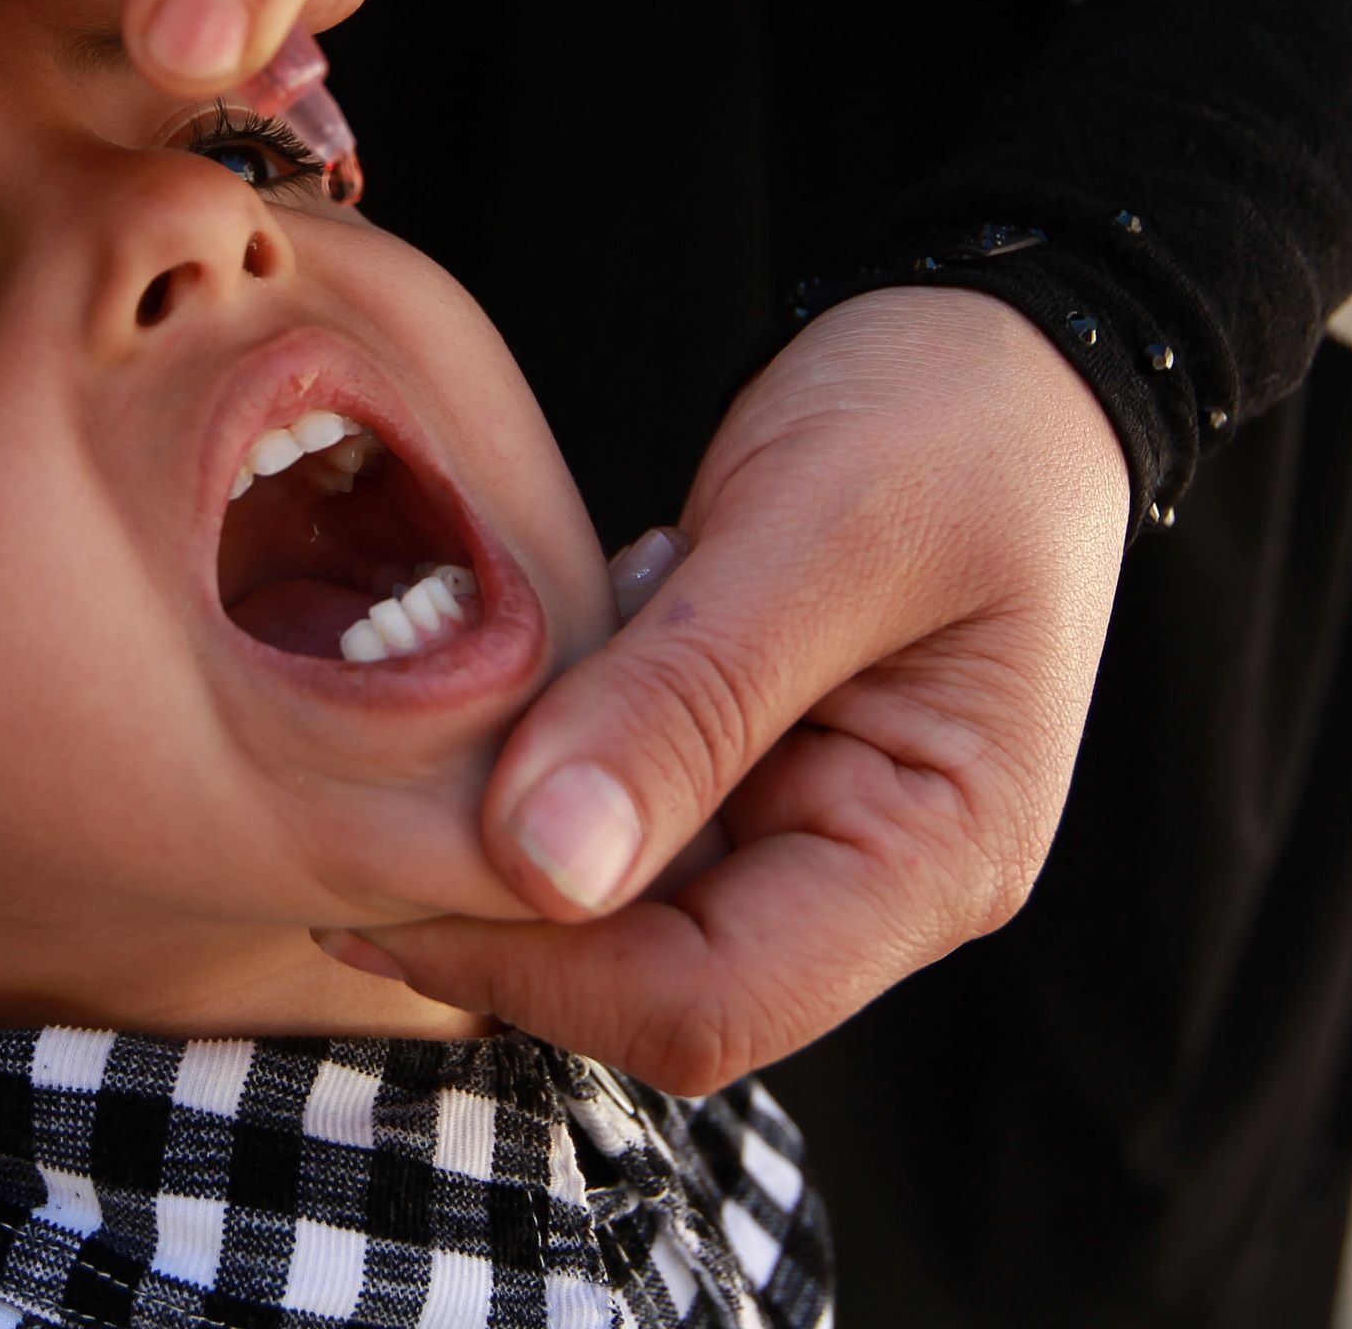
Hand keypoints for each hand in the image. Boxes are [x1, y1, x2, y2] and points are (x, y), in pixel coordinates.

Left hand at [321, 287, 1130, 1094]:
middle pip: (648, 982)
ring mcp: (804, 832)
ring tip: (411, 727)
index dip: (535, 968)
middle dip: (502, 910)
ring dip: (506, 832)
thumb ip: (687, 698)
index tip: (385, 881)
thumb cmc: (949, 420)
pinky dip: (538, 761)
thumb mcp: (818, 533)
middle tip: (356, 802)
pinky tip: (499, 681)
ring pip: (611, 906)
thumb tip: (543, 867)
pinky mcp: (743, 774)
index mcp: (934, 861)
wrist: (995, 350)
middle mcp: (871, 884)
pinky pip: (612, 815)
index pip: (709, 1002)